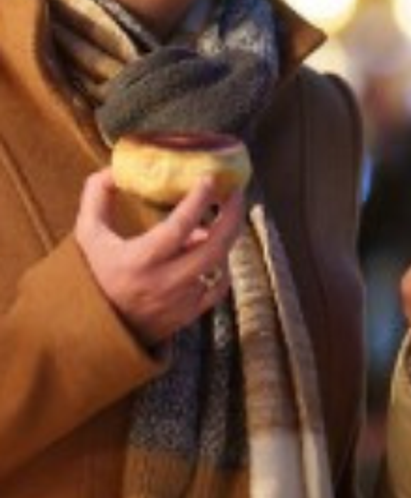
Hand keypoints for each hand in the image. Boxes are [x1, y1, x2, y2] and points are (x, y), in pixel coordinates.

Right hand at [74, 169, 245, 345]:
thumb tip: (115, 169)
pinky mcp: (190, 314)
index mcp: (138, 261)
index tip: (209, 178)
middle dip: (232, 216)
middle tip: (235, 192)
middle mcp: (164, 282)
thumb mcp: (88, 234)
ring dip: (223, 239)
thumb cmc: (93, 274)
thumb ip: (97, 197)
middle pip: (214, 247)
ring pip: (218, 265)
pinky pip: (219, 286)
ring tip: (217, 221)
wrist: (94, 328)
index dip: (198, 201)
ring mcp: (181, 300)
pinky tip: (213, 252)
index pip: (178, 227)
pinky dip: (221, 266)